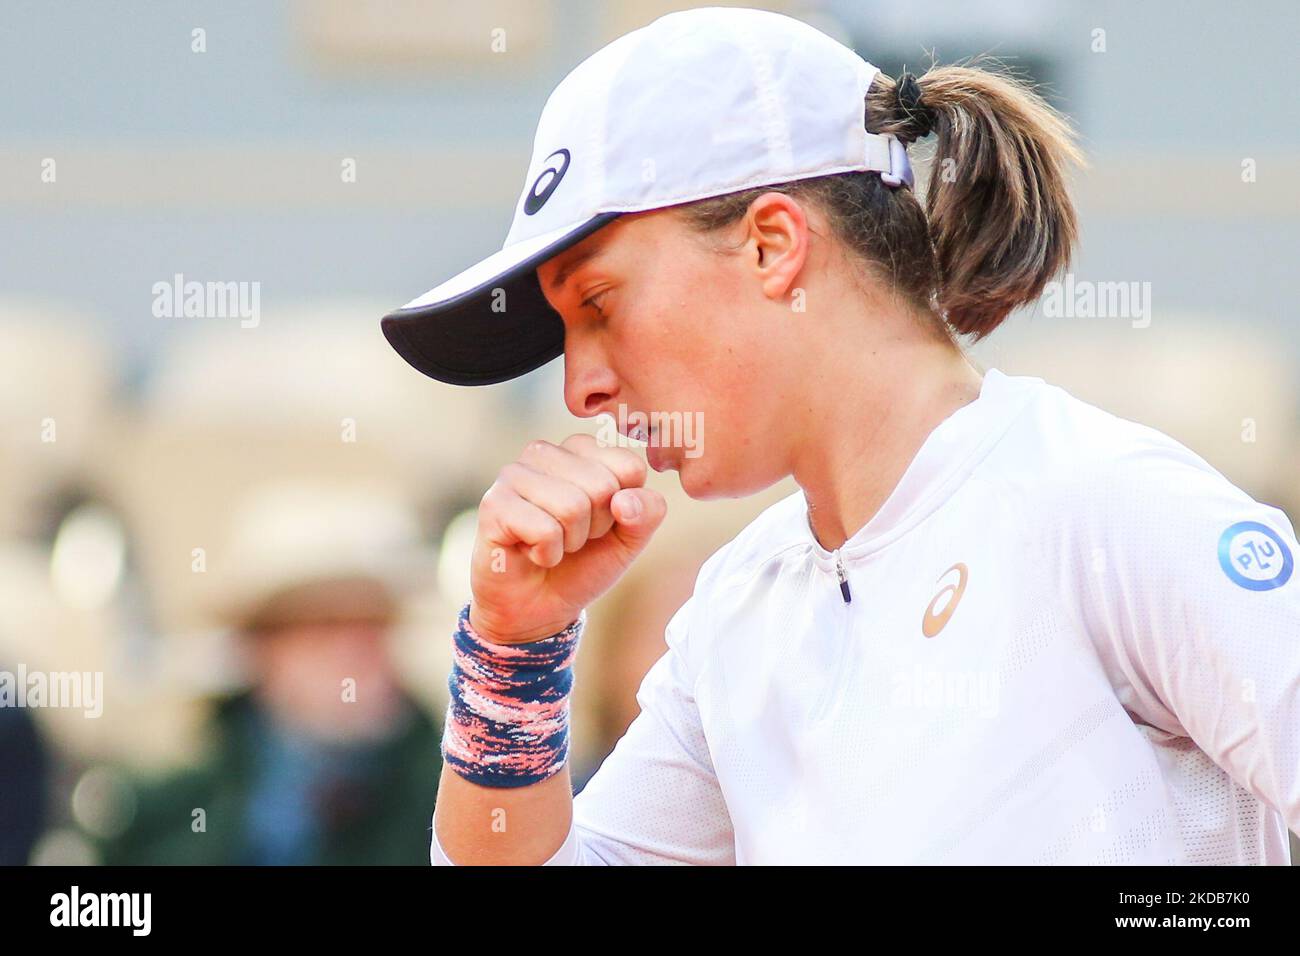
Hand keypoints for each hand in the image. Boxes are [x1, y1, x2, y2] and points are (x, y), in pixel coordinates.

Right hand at [468, 434, 666, 642]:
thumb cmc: (583, 563)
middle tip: (572, 538)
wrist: (538, 608)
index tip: (600, 523)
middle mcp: (545, 452)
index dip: (624, 508)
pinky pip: (545, 530)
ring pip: (573, 506)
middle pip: (602, 486)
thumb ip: (648, 512)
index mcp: (581, 450)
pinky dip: (547, 554)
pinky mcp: (494, 503)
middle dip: (596, 526)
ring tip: (551, 544)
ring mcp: (515, 474)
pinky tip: (531, 553)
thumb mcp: (630, 538)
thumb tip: (625, 501)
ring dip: (570, 542)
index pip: (629, 465)